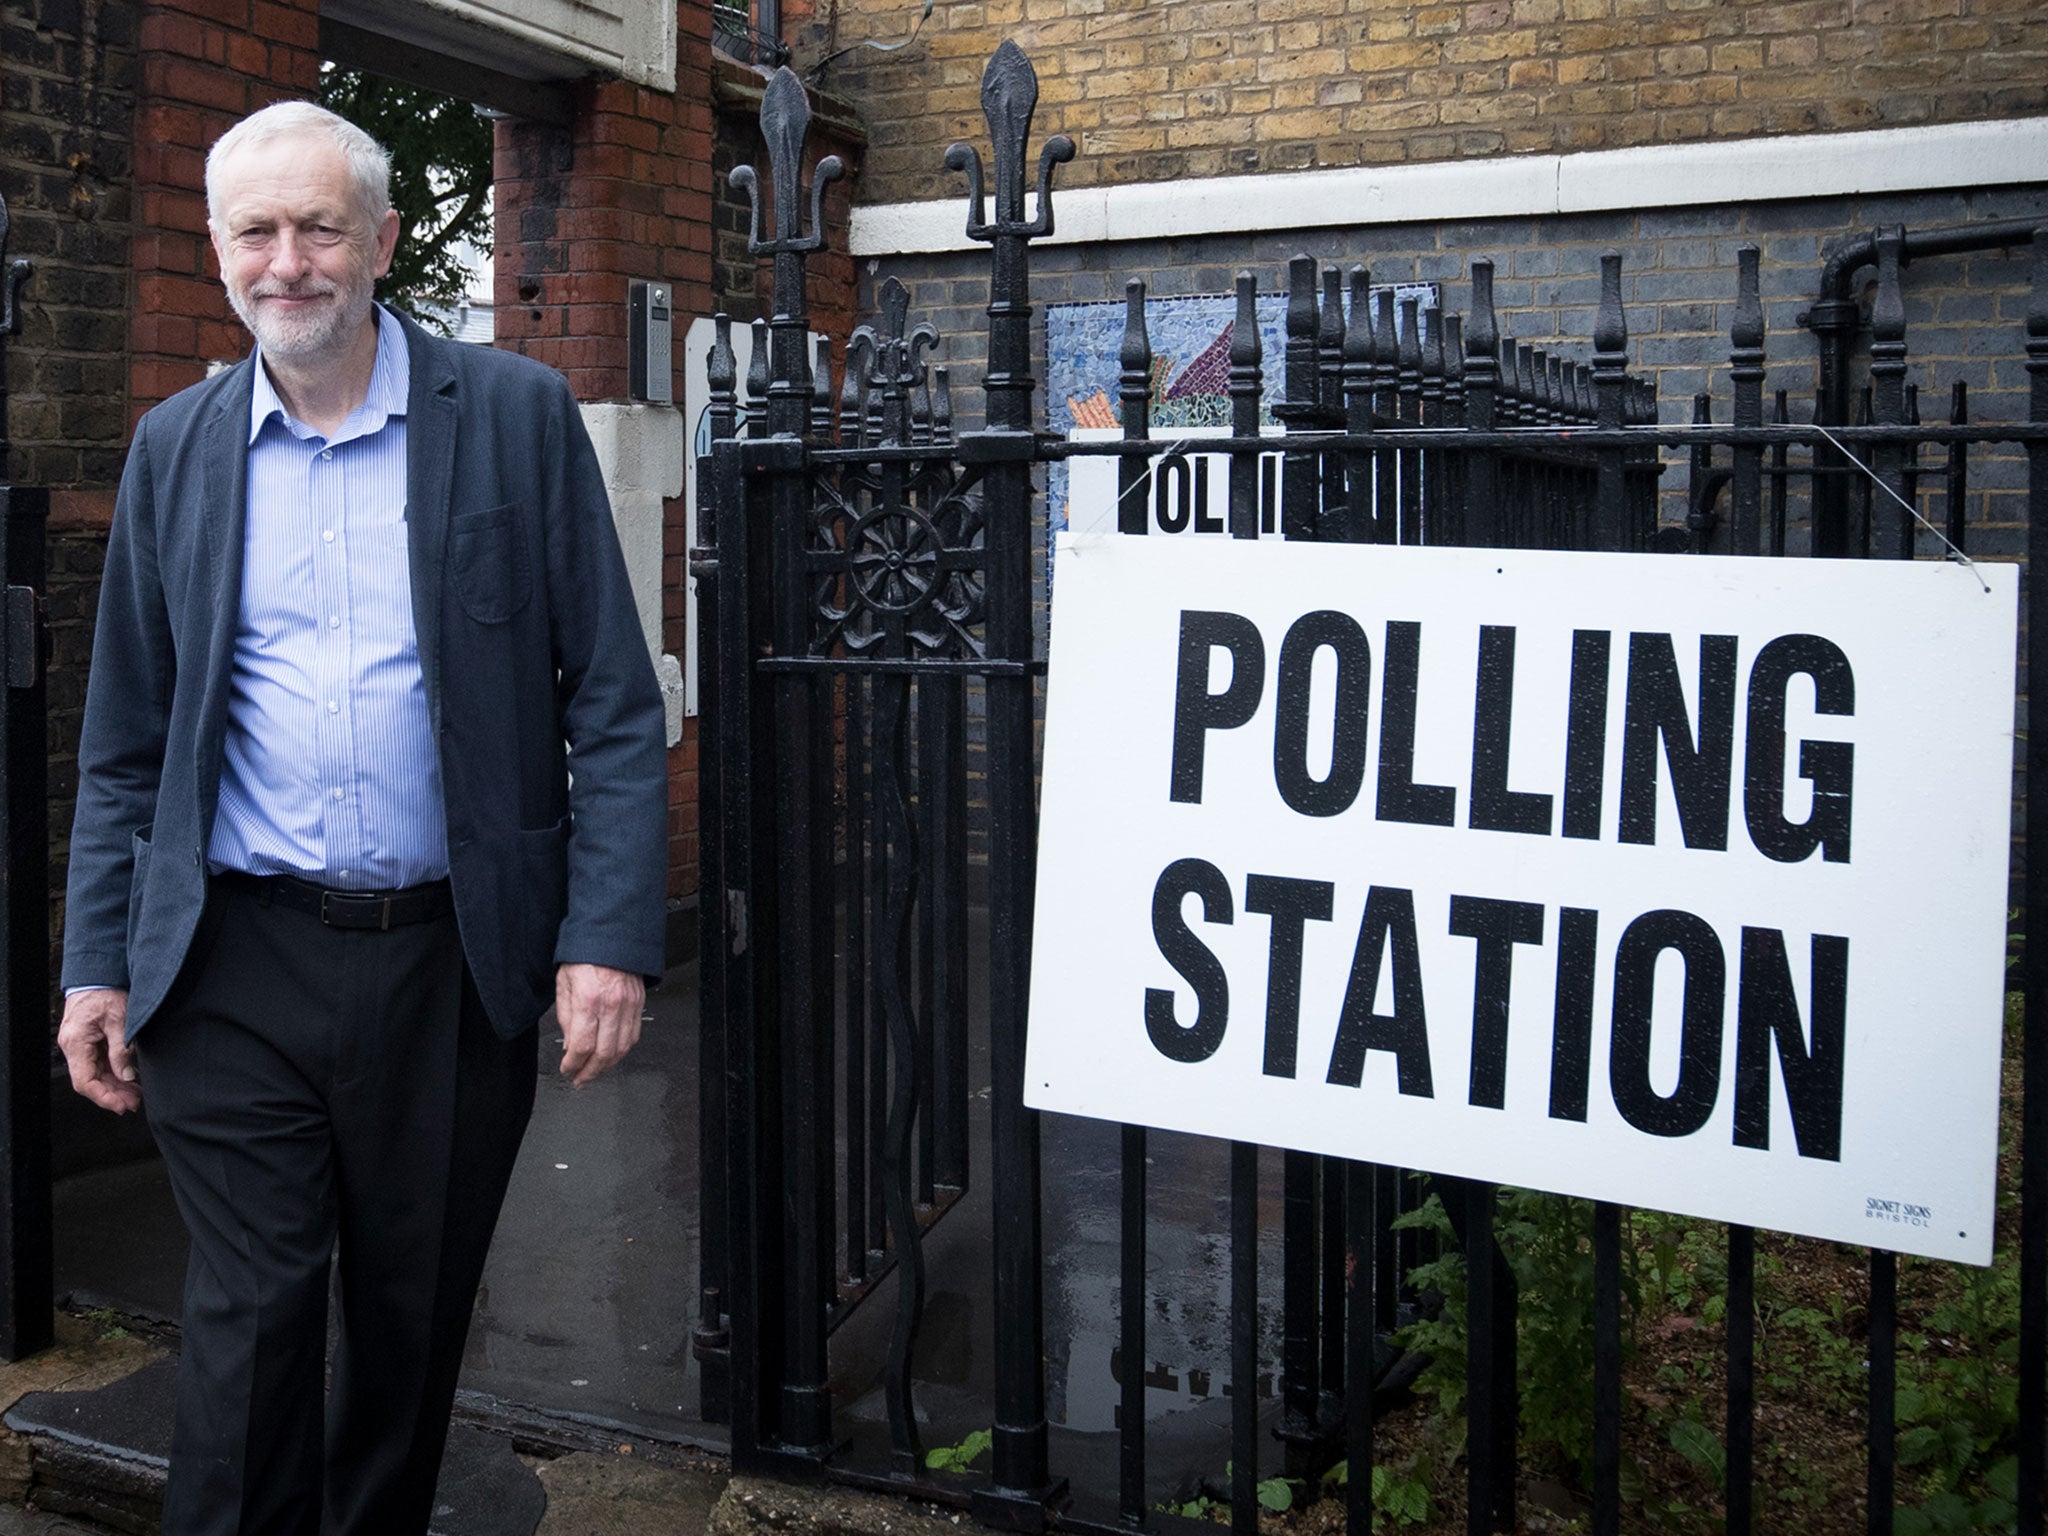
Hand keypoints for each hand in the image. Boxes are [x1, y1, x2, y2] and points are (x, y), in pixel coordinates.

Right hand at [58, 989, 139, 1113]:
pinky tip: (128, 1081)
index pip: (85, 1081)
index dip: (103, 1097)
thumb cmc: (107, 992)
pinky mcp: (88, 1042)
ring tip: (135, 1096)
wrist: (98, 975)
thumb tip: (126, 1076)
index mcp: (76, 1043)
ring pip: (95, 1074)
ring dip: (114, 1086)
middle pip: (90, 1080)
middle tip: (134, 1104)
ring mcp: (79, 1045)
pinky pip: (98, 1064)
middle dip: (112, 1095)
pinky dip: (113, 1074)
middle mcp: (73, 1047)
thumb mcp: (119, 1020)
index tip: (122, 1106)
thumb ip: (121, 1050)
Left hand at [555, 963, 644, 1086]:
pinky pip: (634, 1035)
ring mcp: (629, 1005)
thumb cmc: (585, 955)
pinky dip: (623, 1050)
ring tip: (595, 1071)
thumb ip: (566, 1017)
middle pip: (604, 1053)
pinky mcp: (639, 1003)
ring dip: (608, 1065)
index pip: (581, 1045)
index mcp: (589, 999)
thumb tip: (570, 1045)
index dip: (573, 1064)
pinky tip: (612, 1054)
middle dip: (590, 1072)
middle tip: (580, 1079)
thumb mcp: (564, 984)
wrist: (611, 935)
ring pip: (622, 1048)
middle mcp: (611, 1004)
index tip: (567, 1070)